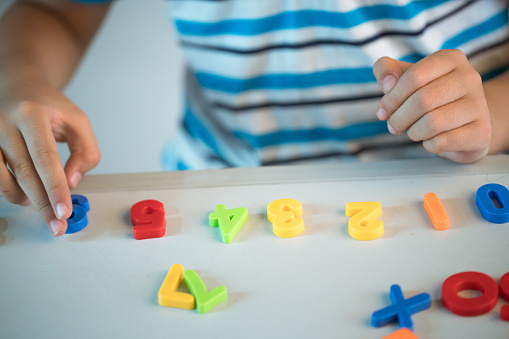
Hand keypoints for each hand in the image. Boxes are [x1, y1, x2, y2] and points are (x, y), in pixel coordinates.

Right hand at [0, 75, 99, 235]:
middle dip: (43, 204)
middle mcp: (4, 123)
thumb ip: (85, 152)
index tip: (65, 212)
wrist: (16, 84)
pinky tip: (25, 195)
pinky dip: (9, 191)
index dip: (55, 187)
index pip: (45, 157)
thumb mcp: (78, 122)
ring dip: (24, 199)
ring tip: (43, 206)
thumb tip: (72, 183)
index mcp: (32, 114)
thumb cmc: (50, 106)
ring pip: (2, 179)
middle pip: (24, 172)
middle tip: (57, 226)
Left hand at [373, 49, 491, 162]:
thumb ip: (387, 71)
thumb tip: (387, 83)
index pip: (414, 77)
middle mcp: (469, 77)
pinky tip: (431, 140)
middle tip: (393, 126)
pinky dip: (428, 144)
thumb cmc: (429, 98)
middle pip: (423, 100)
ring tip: (413, 131)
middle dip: (399, 118)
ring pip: (432, 122)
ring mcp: (479, 104)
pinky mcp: (481, 131)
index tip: (383, 111)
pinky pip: (442, 141)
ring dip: (413, 132)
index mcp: (450, 59)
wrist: (464, 123)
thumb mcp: (406, 79)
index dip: (392, 98)